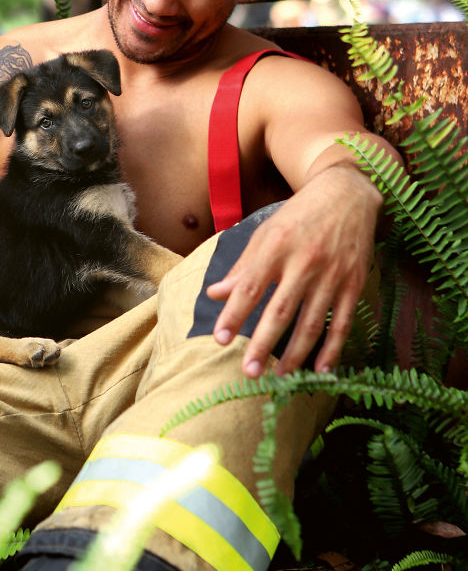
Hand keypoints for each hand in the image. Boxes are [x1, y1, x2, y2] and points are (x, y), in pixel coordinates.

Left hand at [206, 164, 382, 377]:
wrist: (347, 193)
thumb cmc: (298, 214)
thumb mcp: (265, 233)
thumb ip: (242, 267)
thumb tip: (215, 294)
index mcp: (276, 247)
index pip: (250, 287)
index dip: (234, 314)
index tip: (219, 338)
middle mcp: (304, 262)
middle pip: (280, 310)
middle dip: (263, 344)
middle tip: (249, 372)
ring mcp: (332, 274)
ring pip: (312, 323)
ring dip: (295, 354)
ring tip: (279, 378)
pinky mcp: (354, 283)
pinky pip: (342, 322)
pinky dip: (333, 349)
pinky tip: (321, 370)